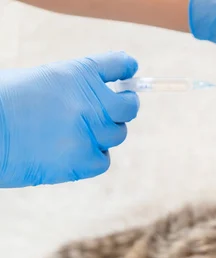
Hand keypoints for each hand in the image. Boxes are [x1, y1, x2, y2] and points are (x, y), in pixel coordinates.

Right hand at [0, 52, 139, 187]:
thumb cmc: (3, 104)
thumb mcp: (39, 82)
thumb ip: (73, 89)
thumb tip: (99, 101)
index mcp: (77, 73)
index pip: (117, 64)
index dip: (125, 68)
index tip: (129, 71)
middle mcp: (91, 101)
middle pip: (128, 107)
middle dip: (124, 108)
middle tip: (114, 112)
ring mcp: (90, 132)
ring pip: (116, 135)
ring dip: (102, 135)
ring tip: (73, 134)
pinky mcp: (84, 160)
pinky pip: (102, 160)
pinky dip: (91, 158)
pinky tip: (69, 153)